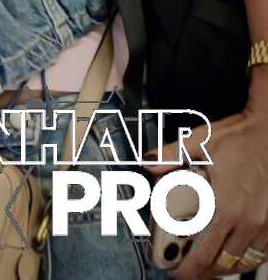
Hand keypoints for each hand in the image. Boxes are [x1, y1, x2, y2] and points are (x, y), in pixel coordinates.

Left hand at [147, 105, 267, 279]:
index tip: (176, 272)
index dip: (190, 268)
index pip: (206, 252)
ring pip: (247, 261)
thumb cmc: (239, 138)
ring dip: (227, 268)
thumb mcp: (198, 141)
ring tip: (209, 268)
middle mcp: (249, 221)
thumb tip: (148, 163)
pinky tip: (236, 254)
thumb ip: (170, 155)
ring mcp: (266, 223)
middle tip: (188, 272)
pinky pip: (264, 250)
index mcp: (227, 208)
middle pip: (226, 263)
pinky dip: (249, 258)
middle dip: (205, 273)